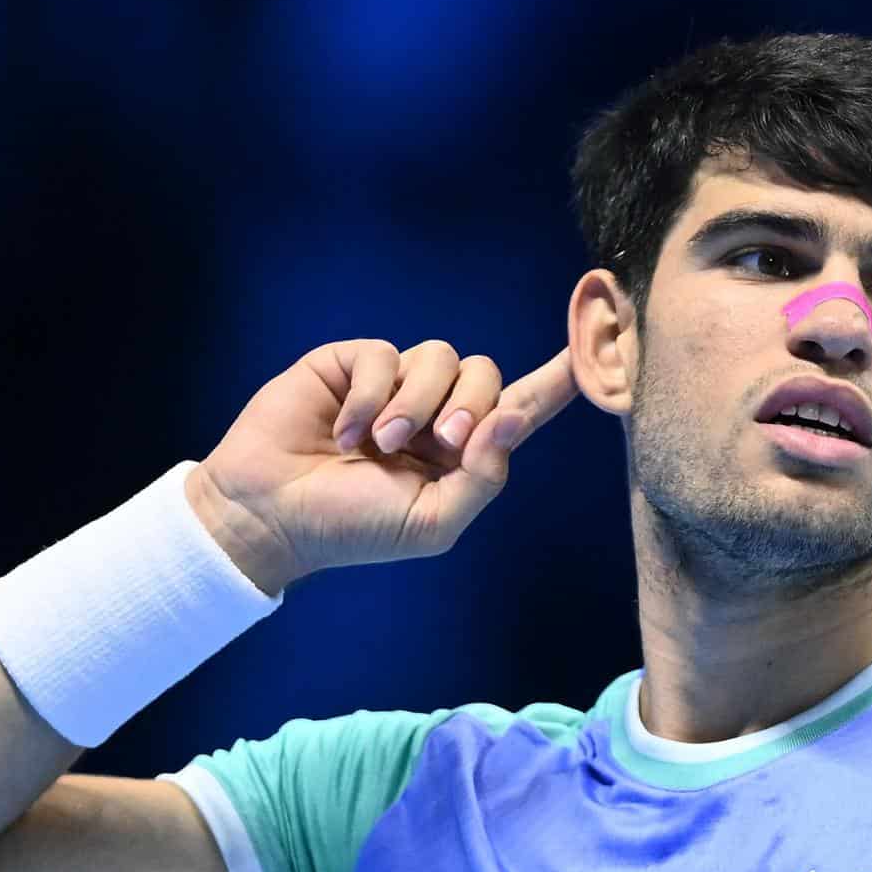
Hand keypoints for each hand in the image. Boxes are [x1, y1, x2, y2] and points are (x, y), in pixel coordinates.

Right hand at [187, 339, 578, 593]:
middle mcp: (435, 410)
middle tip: (438, 443)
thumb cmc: (353, 528)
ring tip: (377, 445)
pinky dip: (370, 397)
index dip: (560, 376)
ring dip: (413, 405)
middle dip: (470, 406)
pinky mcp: (353, 364)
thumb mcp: (432, 522)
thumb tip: (512, 419)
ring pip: (439, 358)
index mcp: (463, 451)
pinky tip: (343, 430)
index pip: (522, 407)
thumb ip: (483, 477)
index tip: (599, 342)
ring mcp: (394, 383)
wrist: (272, 515)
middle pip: (486, 372)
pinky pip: (385, 355)